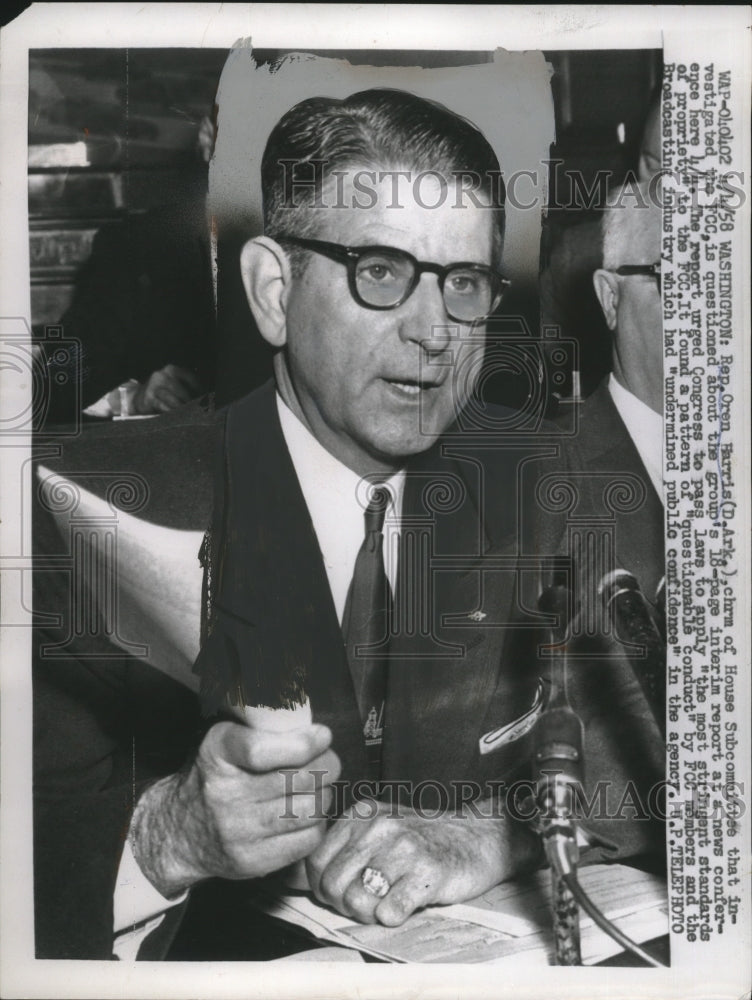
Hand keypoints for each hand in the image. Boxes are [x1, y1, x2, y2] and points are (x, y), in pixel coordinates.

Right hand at [130, 721, 340, 896]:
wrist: (179, 831)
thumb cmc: (216, 776)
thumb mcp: (224, 741)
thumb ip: (261, 730)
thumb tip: (314, 730)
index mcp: (216, 754)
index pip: (262, 750)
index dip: (303, 743)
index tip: (322, 736)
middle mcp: (224, 794)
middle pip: (297, 779)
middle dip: (327, 766)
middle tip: (330, 761)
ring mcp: (237, 832)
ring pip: (308, 810)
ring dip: (325, 794)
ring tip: (320, 787)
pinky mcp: (251, 862)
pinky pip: (306, 840)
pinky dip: (318, 824)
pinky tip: (309, 813)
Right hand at [131, 364, 201, 413]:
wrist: (139, 397)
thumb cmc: (162, 392)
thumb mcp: (173, 385)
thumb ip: (186, 388)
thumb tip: (205, 398)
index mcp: (172, 369)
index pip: (191, 379)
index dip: (200, 390)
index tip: (206, 400)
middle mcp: (162, 375)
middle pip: (181, 390)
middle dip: (190, 401)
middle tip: (198, 410)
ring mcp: (154, 386)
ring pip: (172, 398)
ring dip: (181, 408)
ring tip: (189, 414)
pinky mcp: (148, 398)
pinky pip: (162, 406)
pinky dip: (171, 411)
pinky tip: (176, 416)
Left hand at [306, 799, 541, 925]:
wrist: (477, 837)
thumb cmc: (422, 841)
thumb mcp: (379, 832)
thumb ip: (343, 850)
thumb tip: (299, 881)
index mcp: (362, 813)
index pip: (316, 862)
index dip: (324, 888)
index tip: (344, 893)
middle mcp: (380, 825)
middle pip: (334, 885)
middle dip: (345, 905)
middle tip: (369, 903)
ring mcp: (404, 846)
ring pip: (358, 901)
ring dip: (370, 914)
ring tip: (389, 903)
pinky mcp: (428, 871)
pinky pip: (390, 912)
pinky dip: (395, 917)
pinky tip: (408, 903)